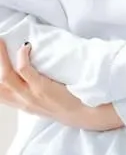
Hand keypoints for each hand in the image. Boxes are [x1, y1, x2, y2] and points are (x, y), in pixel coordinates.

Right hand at [0, 40, 122, 130]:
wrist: (88, 114)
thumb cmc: (70, 103)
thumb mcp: (47, 101)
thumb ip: (35, 90)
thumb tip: (32, 71)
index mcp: (24, 104)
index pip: (0, 93)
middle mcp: (23, 101)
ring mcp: (32, 96)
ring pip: (6, 76)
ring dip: (1, 56)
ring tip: (0, 40)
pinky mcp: (42, 89)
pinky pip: (25, 70)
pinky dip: (22, 57)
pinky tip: (26, 47)